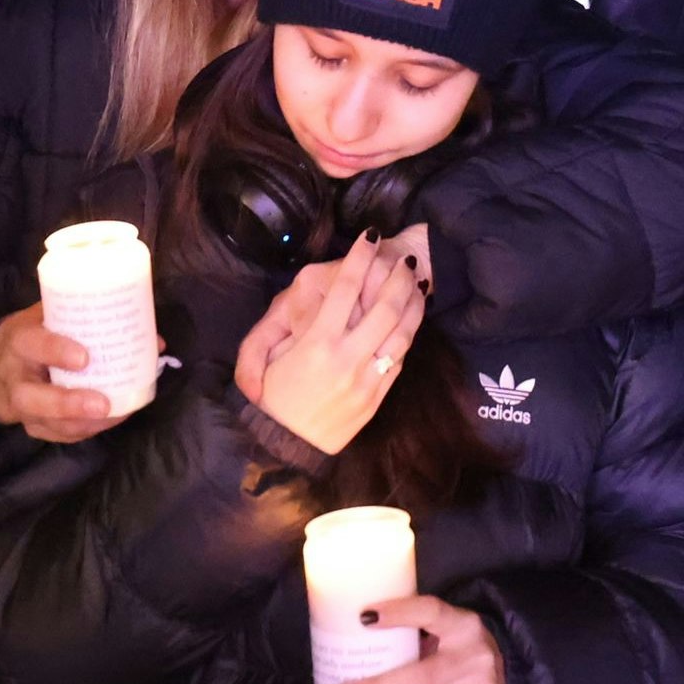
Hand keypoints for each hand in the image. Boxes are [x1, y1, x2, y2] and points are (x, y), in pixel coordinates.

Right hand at [0, 307, 123, 442]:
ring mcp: (19, 406)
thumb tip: (152, 339)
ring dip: (83, 423)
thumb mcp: (48, 316)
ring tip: (115, 414)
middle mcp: (13, 377)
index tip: (84, 358)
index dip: (55, 351)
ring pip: (45, 423)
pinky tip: (112, 419)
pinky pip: (57, 435)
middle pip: (31, 397)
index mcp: (18, 341)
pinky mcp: (31, 425)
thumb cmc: (35, 334)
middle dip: (67, 404)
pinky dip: (86, 430)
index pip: (31, 345)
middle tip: (102, 403)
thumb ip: (90, 321)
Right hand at [235, 236, 427, 456]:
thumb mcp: (267, 355)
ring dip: (413, 302)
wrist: (286, 446)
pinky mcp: (378, 396)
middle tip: (404, 258)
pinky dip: (410, 332)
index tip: (371, 237)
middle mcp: (347, 358)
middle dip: (398, 276)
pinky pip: (400, 358)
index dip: (361, 257)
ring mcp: (367, 378)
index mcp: (317, 343)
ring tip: (417, 282)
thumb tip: (316, 293)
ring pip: (402, 331)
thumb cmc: (272, 396)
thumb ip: (289, 321)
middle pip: (385, 306)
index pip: (346, 288)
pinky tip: (413, 317)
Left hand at [339, 593, 506, 683]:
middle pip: (421, 678)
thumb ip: (412, 636)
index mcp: (461, 625)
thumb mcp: (445, 628)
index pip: (431, 611)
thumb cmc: (457, 647)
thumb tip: (350, 650)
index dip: (400, 613)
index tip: (364, 617)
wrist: (509, 672)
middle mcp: (472, 659)